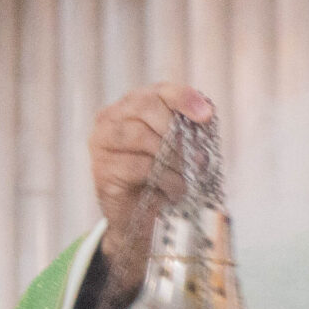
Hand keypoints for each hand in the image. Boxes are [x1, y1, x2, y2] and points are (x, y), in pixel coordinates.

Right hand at [88, 83, 211, 308]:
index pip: (159, 91)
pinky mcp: (102, 169)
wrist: (137, 216)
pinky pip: (140, 166)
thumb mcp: (178, 148)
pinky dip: (164, 179)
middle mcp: (111, 117)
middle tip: (194, 158)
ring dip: (172, 159)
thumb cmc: (159, 176)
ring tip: (183, 177)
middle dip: (176, 132)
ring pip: (142, 137)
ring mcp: (102, 142)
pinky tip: (172, 191)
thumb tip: (204, 117)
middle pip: (146, 108)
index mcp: (131, 105)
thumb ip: (188, 129)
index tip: (206, 116)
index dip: (183, 98)